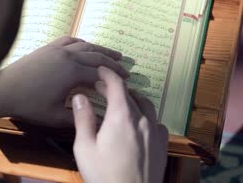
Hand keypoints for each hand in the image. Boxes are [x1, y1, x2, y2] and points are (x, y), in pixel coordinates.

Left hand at [0, 36, 129, 126]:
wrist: (3, 90)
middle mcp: (68, 56)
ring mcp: (57, 49)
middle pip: (97, 57)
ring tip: (115, 54)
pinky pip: (70, 40)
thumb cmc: (29, 105)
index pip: (101, 73)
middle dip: (113, 63)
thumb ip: (80, 117)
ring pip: (86, 45)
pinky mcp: (48, 47)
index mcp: (72, 72)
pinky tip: (87, 46)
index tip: (127, 82)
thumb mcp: (56, 116)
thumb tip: (100, 119)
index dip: (115, 78)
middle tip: (126, 68)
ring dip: (102, 50)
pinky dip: (83, 42)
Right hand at [72, 66, 168, 182]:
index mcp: (122, 117)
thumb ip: (83, 119)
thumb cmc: (104, 175)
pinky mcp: (162, 145)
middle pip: (131, 94)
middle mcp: (142, 120)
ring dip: (133, 99)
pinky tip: (139, 124)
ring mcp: (155, 132)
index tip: (100, 70)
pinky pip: (156, 122)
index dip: (108, 74)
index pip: (117, 85)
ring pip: (146, 106)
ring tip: (122, 102)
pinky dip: (146, 116)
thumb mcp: (85, 148)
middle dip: (115, 88)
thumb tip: (80, 96)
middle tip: (102, 88)